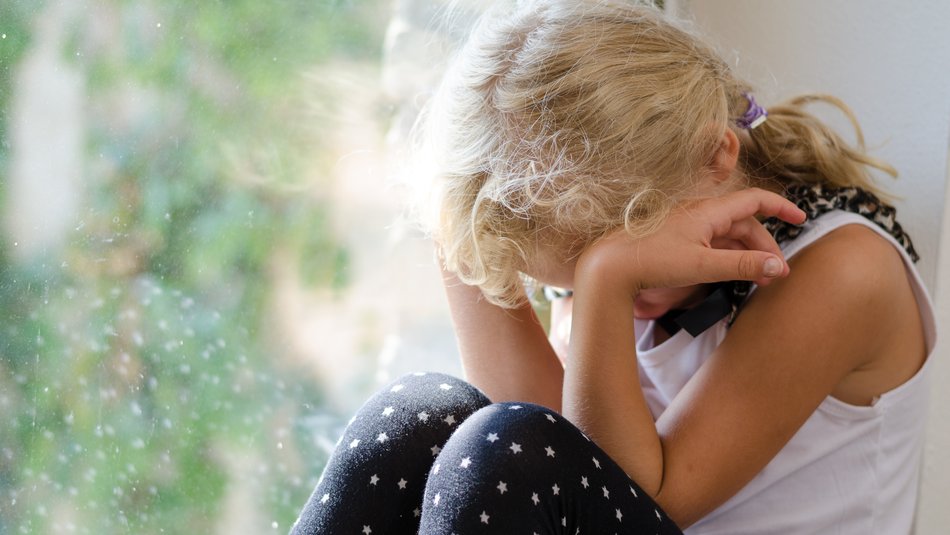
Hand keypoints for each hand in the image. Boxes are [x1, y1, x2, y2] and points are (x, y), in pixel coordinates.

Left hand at [575, 188, 806, 293]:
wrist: (609, 267)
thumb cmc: (652, 261)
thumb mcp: (702, 265)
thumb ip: (741, 266)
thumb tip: (779, 266)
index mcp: (708, 211)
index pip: (754, 200)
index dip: (780, 207)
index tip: (802, 218)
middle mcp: (700, 214)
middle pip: (743, 223)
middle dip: (764, 246)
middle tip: (777, 273)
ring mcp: (688, 227)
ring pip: (728, 236)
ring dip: (746, 255)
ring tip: (759, 280)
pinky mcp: (677, 241)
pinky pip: (712, 245)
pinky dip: (728, 257)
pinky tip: (733, 275)